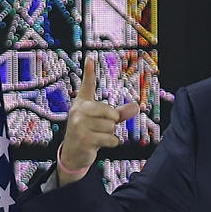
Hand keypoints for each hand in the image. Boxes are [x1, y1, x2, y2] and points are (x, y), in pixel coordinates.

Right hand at [58, 56, 139, 185]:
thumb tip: (136, 107)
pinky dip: (111, 143)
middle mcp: (78, 111)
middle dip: (112, 123)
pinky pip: (110, 138)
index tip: (91, 57)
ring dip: (110, 134)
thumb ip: (119, 113)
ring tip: (98, 136)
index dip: (89, 72)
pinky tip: (99, 144)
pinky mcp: (84, 138)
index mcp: (82, 104)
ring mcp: (79, 125)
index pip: (87, 86)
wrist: (74, 154)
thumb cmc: (89, 133)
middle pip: (110, 112)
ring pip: (111, 127)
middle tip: (100, 128)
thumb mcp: (103, 121)